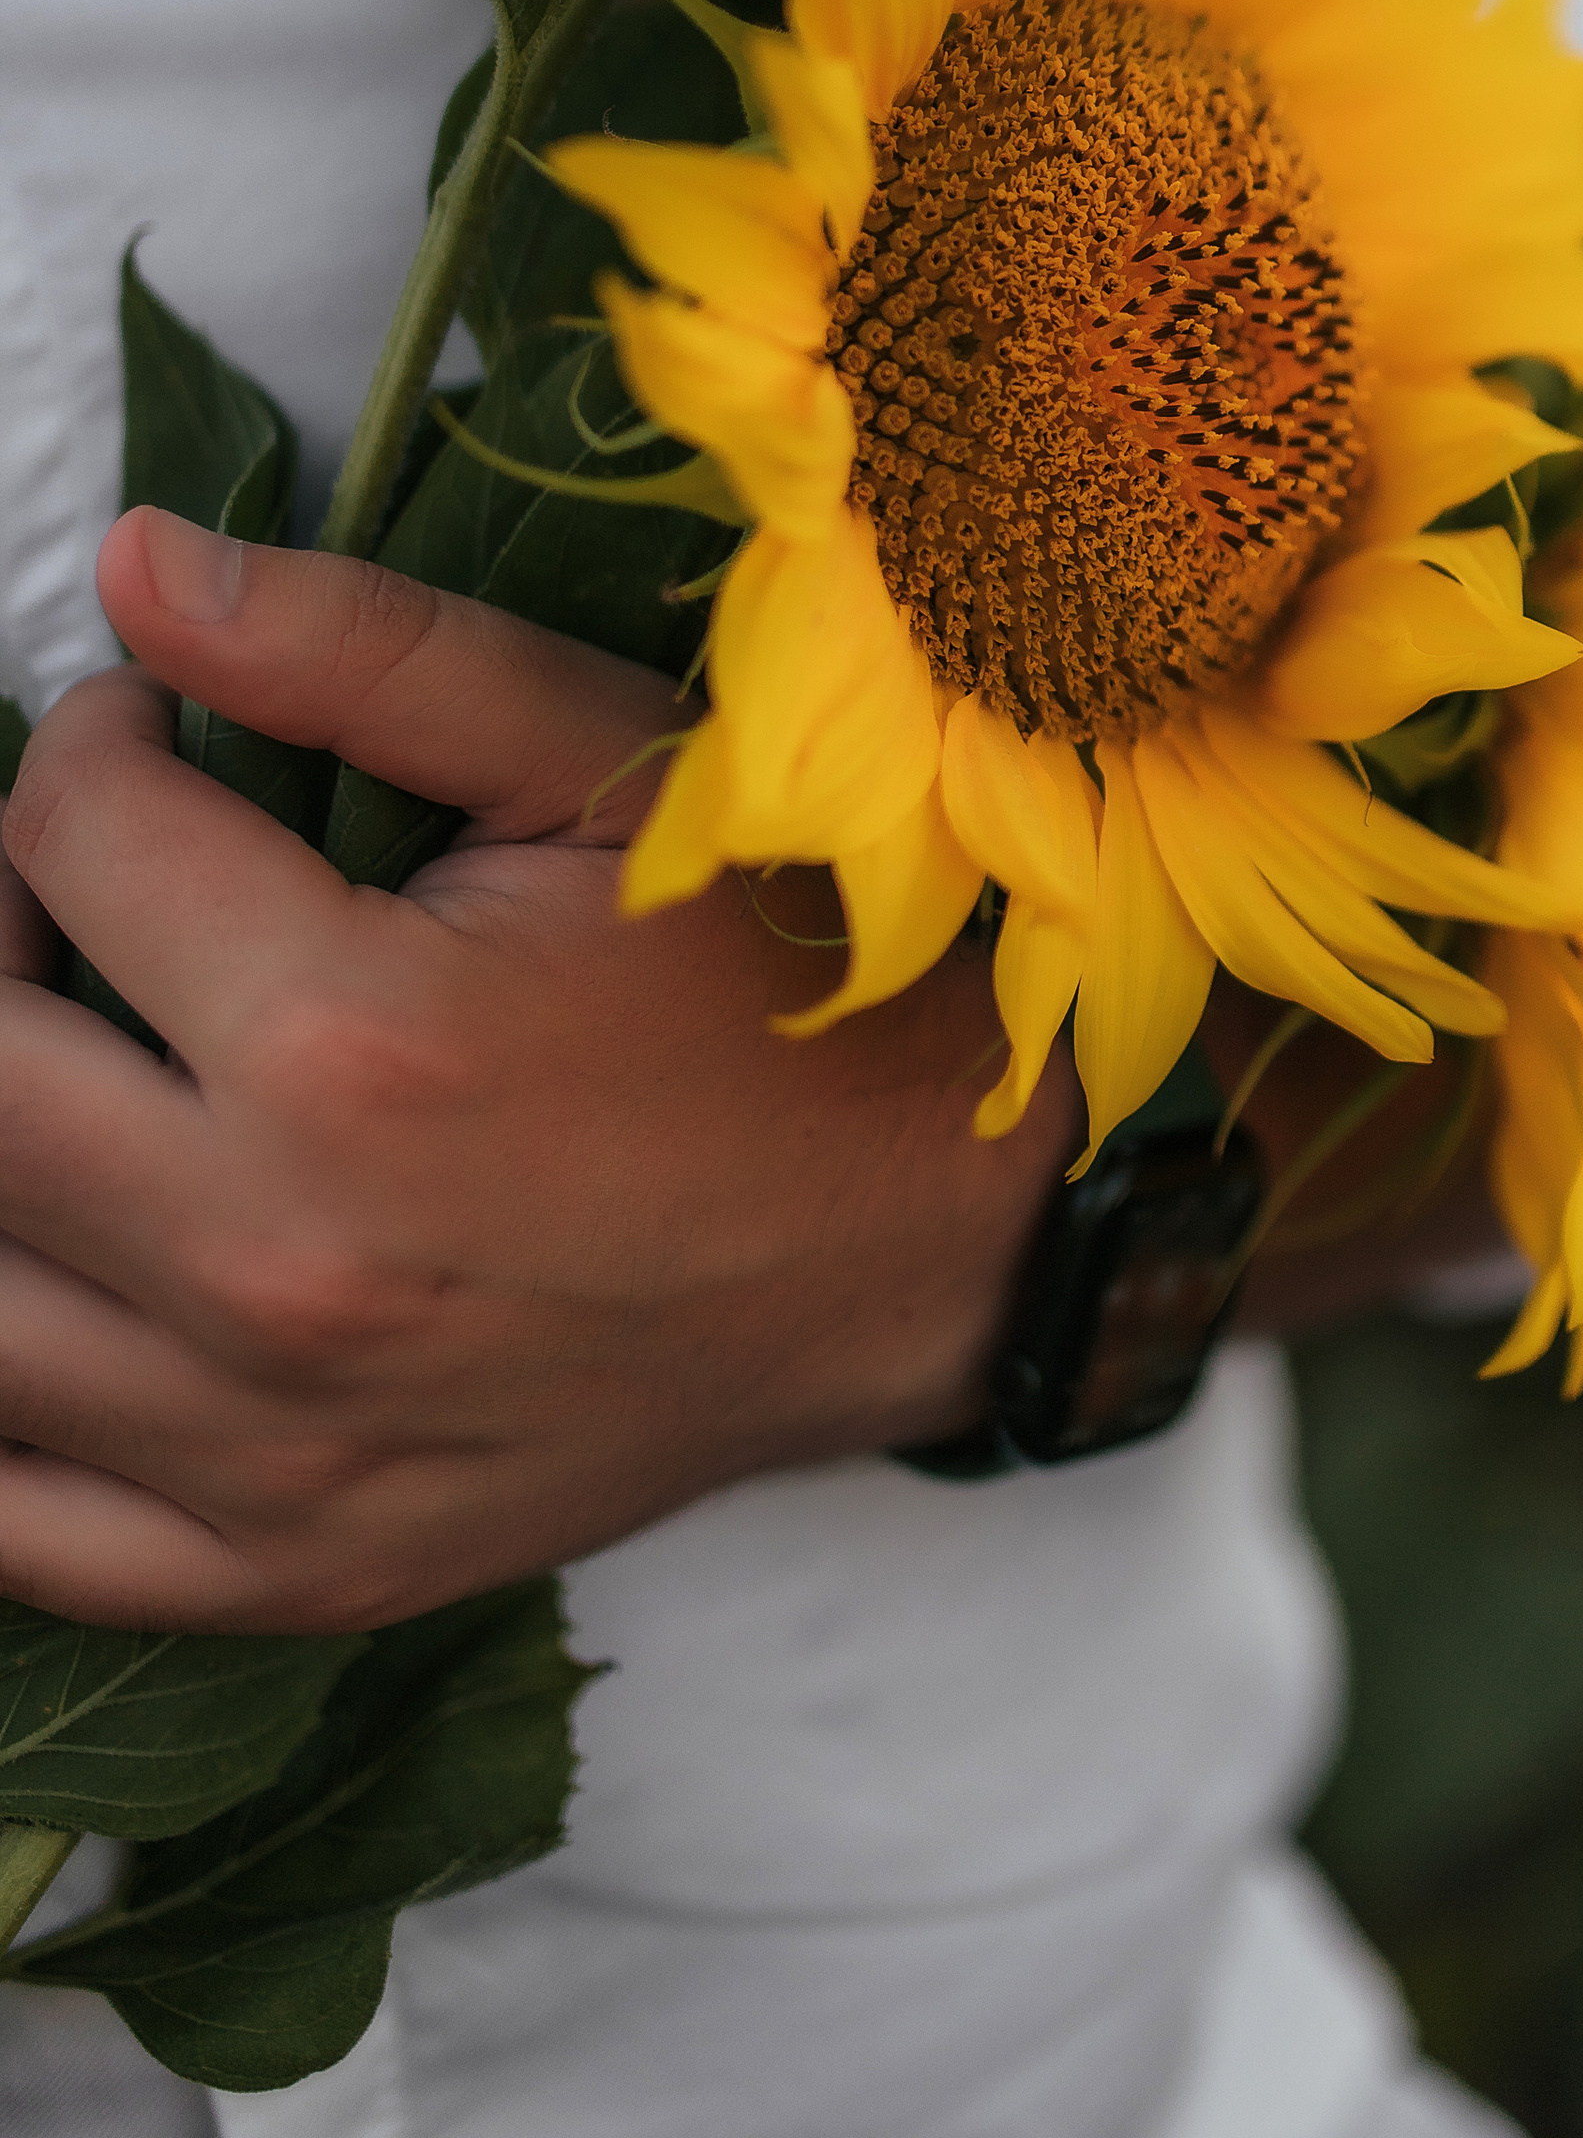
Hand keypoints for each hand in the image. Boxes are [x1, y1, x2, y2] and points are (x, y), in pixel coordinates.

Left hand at [0, 507, 1075, 1633]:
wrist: (934, 1238)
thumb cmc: (774, 979)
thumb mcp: (605, 762)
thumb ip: (362, 649)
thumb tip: (135, 566)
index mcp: (354, 1047)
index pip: (71, 840)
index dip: (93, 745)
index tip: (161, 742)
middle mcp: (278, 1268)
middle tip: (96, 894)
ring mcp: (273, 1453)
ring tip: (85, 1071)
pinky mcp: (295, 1571)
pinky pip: (17, 1530)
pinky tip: (68, 1274)